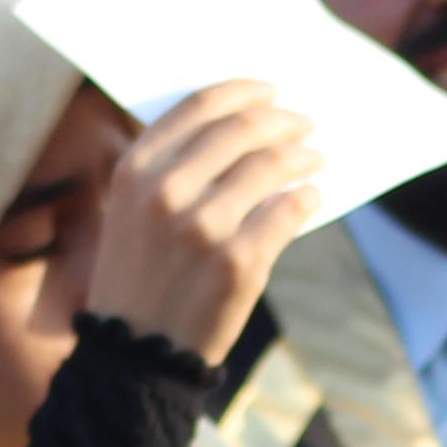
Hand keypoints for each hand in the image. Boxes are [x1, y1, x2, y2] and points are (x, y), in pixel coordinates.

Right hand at [76, 81, 323, 361]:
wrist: (136, 355)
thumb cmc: (139, 279)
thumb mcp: (131, 214)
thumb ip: (172, 170)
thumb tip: (244, 130)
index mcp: (135, 172)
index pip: (198, 107)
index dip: (243, 91)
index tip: (270, 91)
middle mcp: (165, 192)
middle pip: (241, 129)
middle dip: (282, 120)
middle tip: (305, 124)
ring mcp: (203, 227)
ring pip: (272, 165)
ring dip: (303, 156)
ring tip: (314, 160)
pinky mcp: (238, 262)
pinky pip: (288, 210)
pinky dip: (307, 197)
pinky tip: (311, 196)